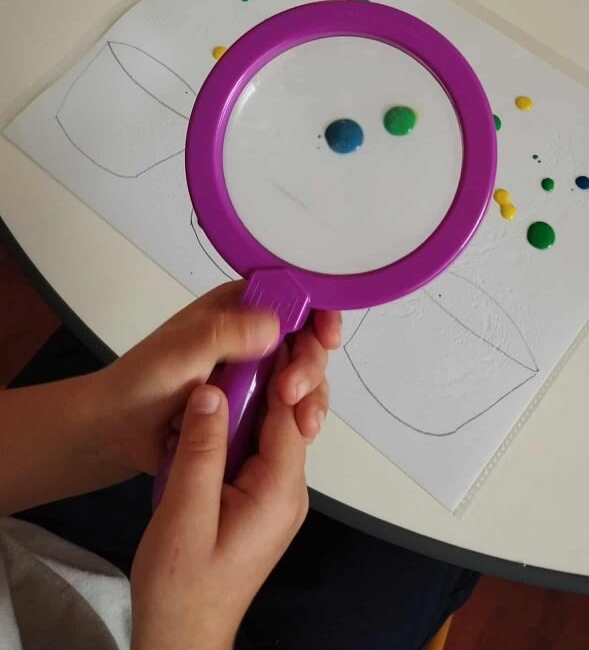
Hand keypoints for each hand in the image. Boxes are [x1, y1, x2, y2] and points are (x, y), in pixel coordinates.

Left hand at [91, 281, 341, 479]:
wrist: (119, 432)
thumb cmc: (144, 380)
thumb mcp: (180, 351)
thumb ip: (223, 334)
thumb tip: (276, 325)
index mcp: (238, 307)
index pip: (292, 295)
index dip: (317, 310)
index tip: (327, 337)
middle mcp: (254, 334)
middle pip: (306, 339)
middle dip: (310, 365)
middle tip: (291, 393)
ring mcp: (258, 372)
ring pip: (305, 376)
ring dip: (312, 396)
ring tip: (303, 425)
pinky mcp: (258, 406)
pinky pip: (292, 408)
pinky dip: (302, 418)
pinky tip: (303, 435)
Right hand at [131, 348, 307, 649]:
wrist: (182, 635)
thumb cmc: (183, 587)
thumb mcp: (184, 514)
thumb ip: (200, 450)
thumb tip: (211, 390)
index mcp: (279, 490)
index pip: (291, 412)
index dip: (279, 370)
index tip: (261, 333)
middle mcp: (288, 488)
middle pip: (292, 414)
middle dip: (274, 375)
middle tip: (244, 343)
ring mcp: (275, 493)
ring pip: (274, 426)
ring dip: (254, 396)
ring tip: (228, 364)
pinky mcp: (258, 497)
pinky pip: (257, 444)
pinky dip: (241, 421)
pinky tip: (218, 405)